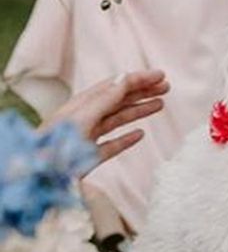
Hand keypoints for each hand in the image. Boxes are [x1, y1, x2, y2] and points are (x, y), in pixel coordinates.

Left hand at [41, 70, 168, 164]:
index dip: (139, 79)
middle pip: (119, 100)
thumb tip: (125, 77)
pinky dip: (126, 139)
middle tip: (166, 87)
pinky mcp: (88, 157)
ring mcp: (87, 137)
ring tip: (160, 105)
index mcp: (83, 104)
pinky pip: (112, 145)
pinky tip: (140, 135)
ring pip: (119, 120)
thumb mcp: (83, 115)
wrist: (38, 176)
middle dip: (143, 92)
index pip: (116, 86)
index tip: (161, 75)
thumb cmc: (56, 144)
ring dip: (139, 111)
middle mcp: (86, 117)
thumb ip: (106, 98)